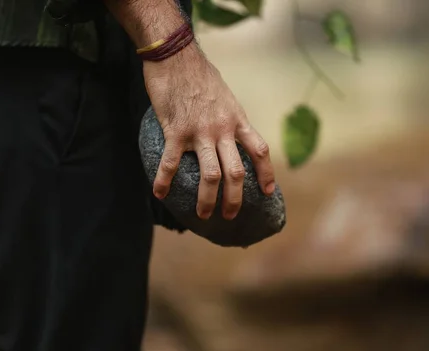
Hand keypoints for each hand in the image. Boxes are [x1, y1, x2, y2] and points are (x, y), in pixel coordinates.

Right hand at [144, 44, 275, 220]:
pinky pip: (172, 164)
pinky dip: (164, 181)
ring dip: (207, 200)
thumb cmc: (200, 75)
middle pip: (236, 173)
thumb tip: (231, 134)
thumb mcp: (226, 97)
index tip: (268, 192)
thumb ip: (230, 118)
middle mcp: (223, 130)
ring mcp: (200, 133)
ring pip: (210, 176)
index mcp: (237, 120)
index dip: (266, 174)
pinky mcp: (176, 132)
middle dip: (235, 199)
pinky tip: (160, 193)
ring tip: (203, 215)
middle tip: (231, 215)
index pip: (260, 151)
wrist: (177, 56)